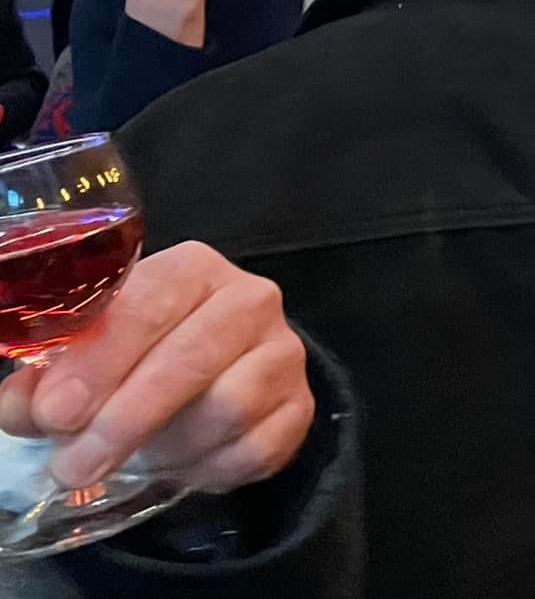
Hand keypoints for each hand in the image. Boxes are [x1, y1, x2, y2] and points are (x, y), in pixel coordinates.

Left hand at [0, 242, 312, 494]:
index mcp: (191, 269)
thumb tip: (23, 406)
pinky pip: (256, 447)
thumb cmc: (144, 356)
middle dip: (125, 419)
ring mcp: (283, 350)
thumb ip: (47, 381)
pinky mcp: (303, 403)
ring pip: (228, 406)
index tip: (56, 412)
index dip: (99, 359)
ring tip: (140, 457)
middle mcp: (249, 298)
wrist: (225, 375)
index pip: (149, 302)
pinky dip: (211, 468)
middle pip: (191, 357)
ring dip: (171, 446)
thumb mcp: (89, 358)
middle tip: (75, 466)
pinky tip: (186, 463)